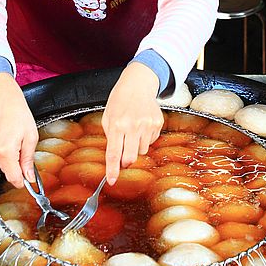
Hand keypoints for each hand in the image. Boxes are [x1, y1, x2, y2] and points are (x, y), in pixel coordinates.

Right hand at [0, 72, 37, 187]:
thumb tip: (29, 177)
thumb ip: (28, 159)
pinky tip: (3, 135)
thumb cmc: (19, 113)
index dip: (21, 181)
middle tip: (22, 149)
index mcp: (6, 150)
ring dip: (7, 155)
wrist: (4, 98)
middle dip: (15, 165)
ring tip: (12, 137)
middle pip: (6, 169)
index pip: (13, 177)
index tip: (26, 182)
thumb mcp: (31, 137)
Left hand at [102, 63, 163, 185]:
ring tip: (133, 130)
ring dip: (136, 147)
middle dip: (126, 162)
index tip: (111, 181)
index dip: (112, 170)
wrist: (138, 84)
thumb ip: (110, 138)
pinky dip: (145, 138)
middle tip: (124, 157)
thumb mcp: (108, 117)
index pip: (113, 153)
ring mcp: (147, 124)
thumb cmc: (119, 101)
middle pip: (130, 157)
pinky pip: (151, 141)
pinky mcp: (157, 123)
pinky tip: (142, 125)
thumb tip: (116, 159)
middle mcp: (132, 125)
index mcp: (116, 124)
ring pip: (142, 150)